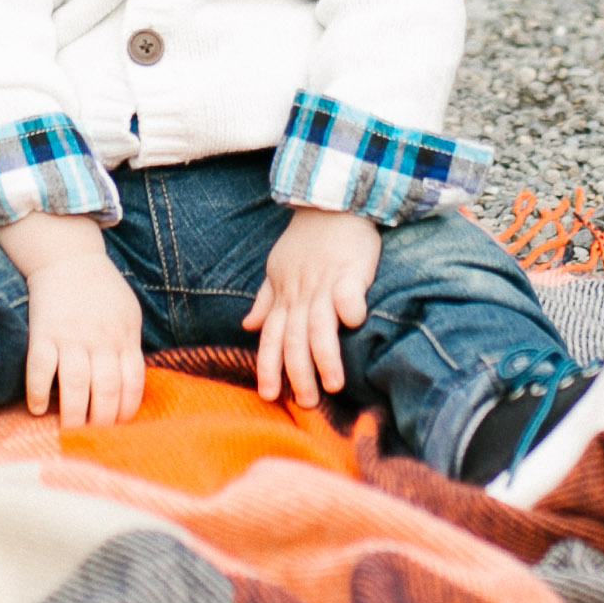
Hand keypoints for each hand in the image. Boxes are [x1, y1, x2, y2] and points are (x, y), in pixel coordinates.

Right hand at [0, 211, 144, 428]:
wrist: (69, 258)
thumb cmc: (103, 292)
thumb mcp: (129, 314)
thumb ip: (132, 347)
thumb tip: (131, 389)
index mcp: (124, 336)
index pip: (132, 384)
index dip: (126, 411)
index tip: (118, 426)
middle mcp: (100, 338)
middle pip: (106, 390)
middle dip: (101, 421)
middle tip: (93, 435)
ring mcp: (70, 335)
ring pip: (75, 385)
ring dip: (73, 415)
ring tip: (69, 430)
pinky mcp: (43, 331)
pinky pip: (40, 367)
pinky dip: (37, 392)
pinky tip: (38, 408)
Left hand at [244, 207, 380, 407]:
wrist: (330, 199)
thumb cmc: (307, 239)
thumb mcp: (278, 268)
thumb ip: (265, 299)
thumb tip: (247, 326)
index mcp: (284, 296)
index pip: (271, 338)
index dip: (268, 367)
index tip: (268, 396)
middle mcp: (300, 294)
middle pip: (294, 340)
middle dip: (298, 374)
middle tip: (306, 404)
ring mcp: (325, 283)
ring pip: (319, 326)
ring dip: (325, 356)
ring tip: (333, 385)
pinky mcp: (350, 269)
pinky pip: (347, 291)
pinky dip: (349, 306)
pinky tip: (355, 323)